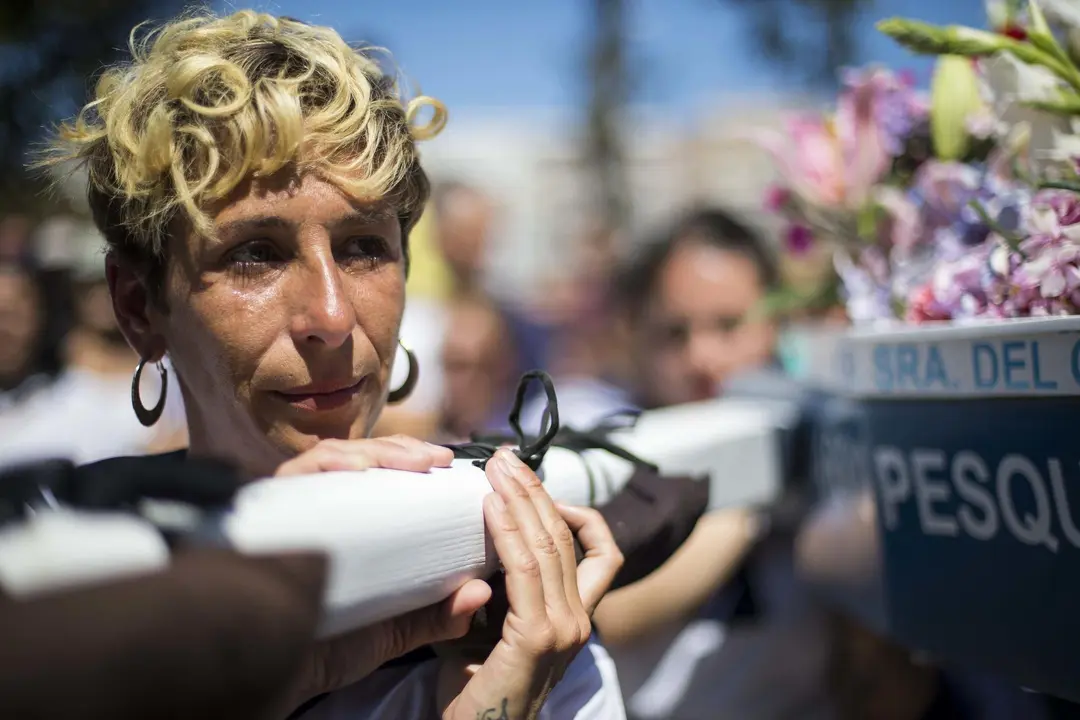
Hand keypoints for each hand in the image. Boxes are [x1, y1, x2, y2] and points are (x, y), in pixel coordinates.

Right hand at [272, 436, 495, 714]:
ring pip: (333, 456)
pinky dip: (329, 463)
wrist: (280, 675)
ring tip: (412, 461)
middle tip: (436, 458)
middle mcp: (320, 509)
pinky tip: (358, 466)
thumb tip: (480, 593)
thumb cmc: (330, 646)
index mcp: (350, 526)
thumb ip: (435, 613)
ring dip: (376, 452)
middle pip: (360, 458)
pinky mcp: (270, 509)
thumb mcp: (394, 628)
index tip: (447, 462)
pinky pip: (296, 473)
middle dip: (401, 450)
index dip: (413, 460)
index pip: (380, 474)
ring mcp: (293, 505)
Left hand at [441, 449, 622, 719]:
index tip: (537, 487)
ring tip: (496, 467)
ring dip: (521, 498)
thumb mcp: (491, 629)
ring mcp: (564, 628)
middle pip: (567, 536)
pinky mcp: (538, 637)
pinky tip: (490, 506)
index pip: (601, 554)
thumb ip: (494, 589)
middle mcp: (579, 620)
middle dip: (536, 490)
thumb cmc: (473, 688)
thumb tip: (475, 544)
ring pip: (549, 544)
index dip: (577, 513)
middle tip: (506, 457)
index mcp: (575, 617)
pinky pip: (524, 569)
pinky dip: (508, 530)